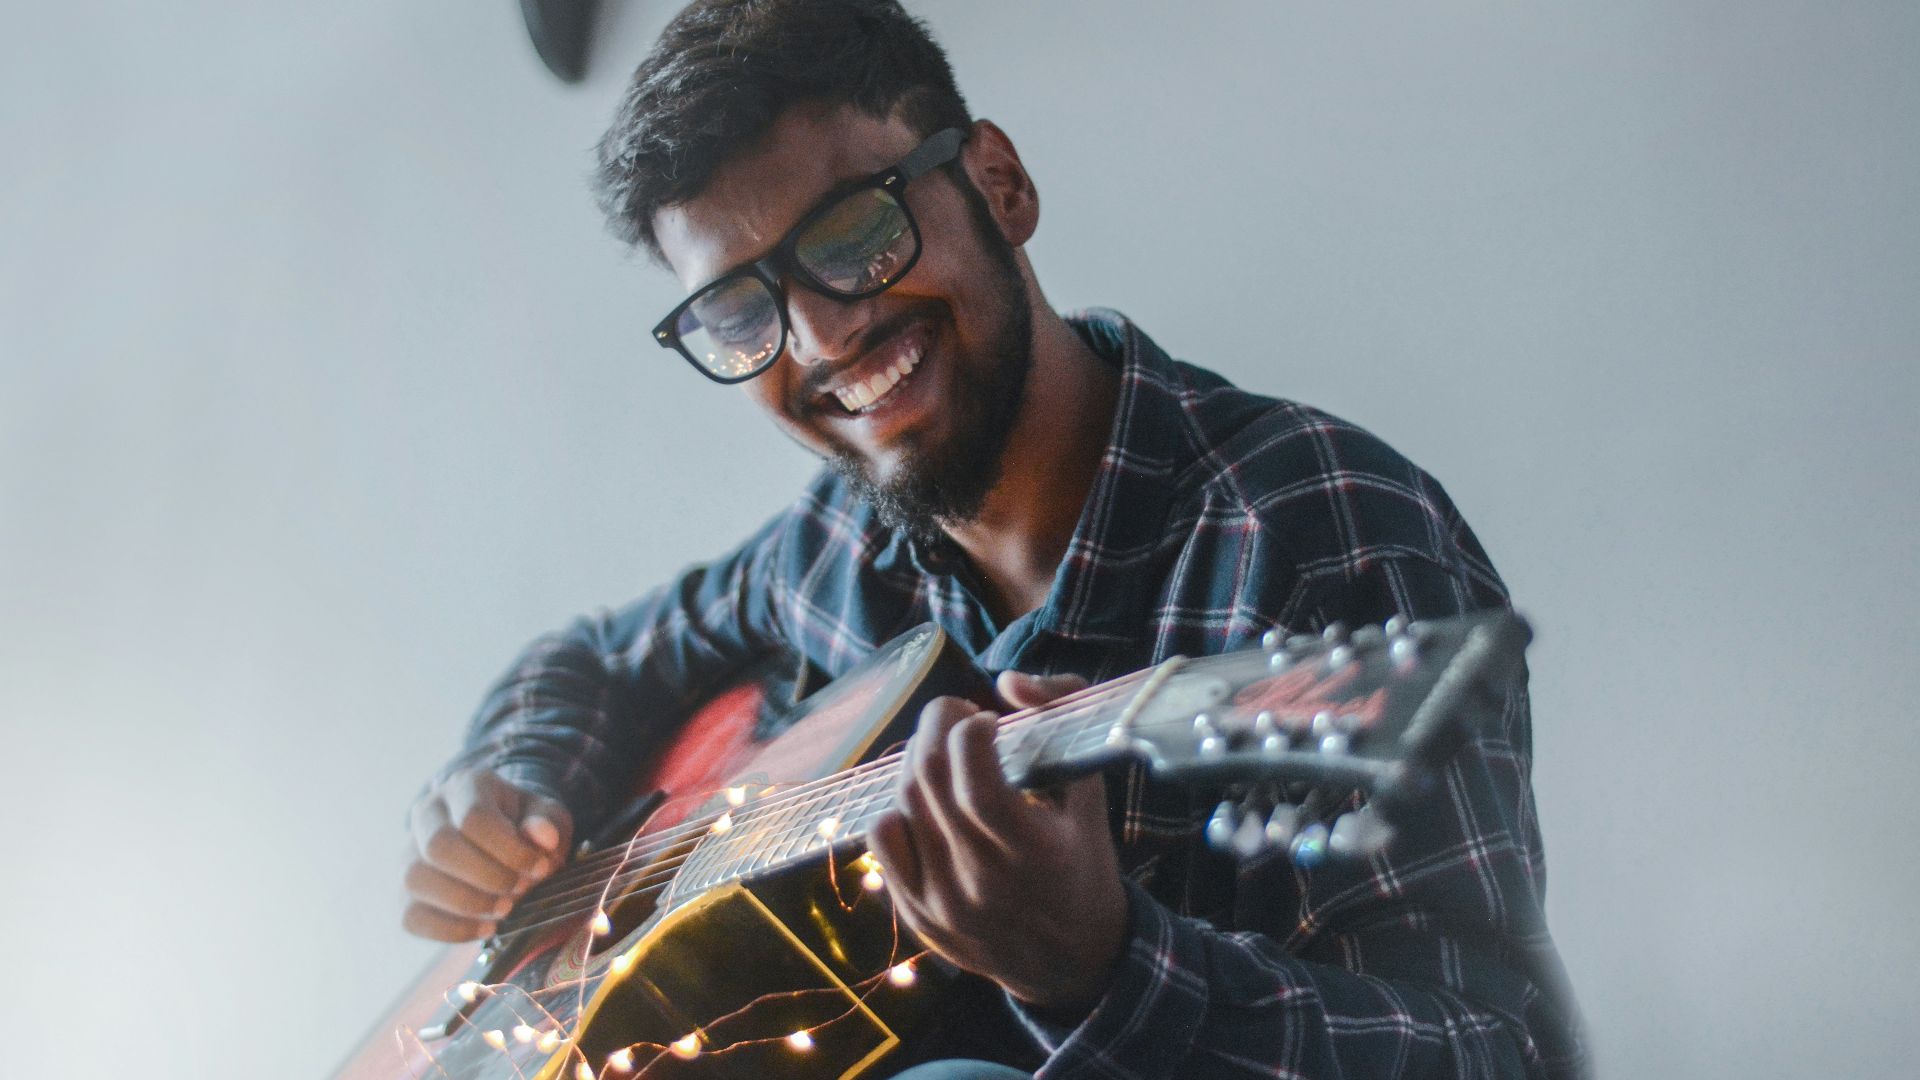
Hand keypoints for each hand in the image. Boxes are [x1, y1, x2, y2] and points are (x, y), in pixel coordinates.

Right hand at [402, 767, 573, 940]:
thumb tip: (542, 836)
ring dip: (467, 903)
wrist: (499, 840)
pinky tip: (485, 928)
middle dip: (486, 876)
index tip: (538, 868)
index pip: (475, 818)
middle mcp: (428, 813)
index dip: (509, 850)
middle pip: (439, 846)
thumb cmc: (525, 825)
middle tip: (519, 890)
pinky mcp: (403, 892)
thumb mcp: (547, 816)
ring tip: (504, 910)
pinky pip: (411, 916)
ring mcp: (409, 852)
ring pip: (416, 879)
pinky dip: (450, 930)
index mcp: (466, 786)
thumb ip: (548, 822)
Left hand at [869, 672, 1128, 1015]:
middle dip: (936, 726)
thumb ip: (1062, 722)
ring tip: (942, 752)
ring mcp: (943, 902)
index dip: (970, 730)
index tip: (987, 719)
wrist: (1070, 961)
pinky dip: (896, 806)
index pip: (975, 779)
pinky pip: (882, 842)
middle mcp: (982, 880)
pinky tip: (923, 801)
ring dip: (916, 760)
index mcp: (1033, 852)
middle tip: (955, 713)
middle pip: (929, 780)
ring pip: (903, 804)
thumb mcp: (1092, 796)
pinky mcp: (917, 915)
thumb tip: (1009, 681)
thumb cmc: (1083, 866)